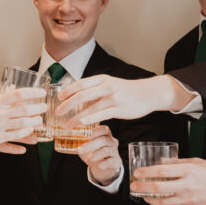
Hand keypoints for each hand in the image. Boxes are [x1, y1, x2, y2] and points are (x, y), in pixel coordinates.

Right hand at [0, 87, 45, 152]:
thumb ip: (0, 95)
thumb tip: (14, 87)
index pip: (18, 94)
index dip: (32, 93)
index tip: (41, 92)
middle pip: (23, 110)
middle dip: (37, 109)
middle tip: (44, 107)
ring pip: (22, 124)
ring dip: (34, 122)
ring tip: (40, 119)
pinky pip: (16, 136)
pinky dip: (26, 133)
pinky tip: (31, 130)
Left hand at [58, 74, 188, 124]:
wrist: (148, 94)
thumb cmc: (127, 90)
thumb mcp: (110, 83)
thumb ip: (95, 88)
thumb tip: (77, 94)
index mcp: (102, 79)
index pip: (80, 83)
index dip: (68, 91)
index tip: (58, 98)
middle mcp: (106, 86)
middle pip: (81, 95)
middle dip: (67, 105)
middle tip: (58, 113)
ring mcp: (112, 98)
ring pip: (89, 108)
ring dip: (75, 118)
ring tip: (66, 126)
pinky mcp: (118, 109)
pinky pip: (100, 115)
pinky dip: (89, 120)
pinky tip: (81, 125)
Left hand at [73, 125, 121, 185]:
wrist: (100, 168)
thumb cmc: (91, 153)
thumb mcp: (84, 145)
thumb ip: (79, 140)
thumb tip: (66, 133)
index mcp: (105, 134)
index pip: (103, 129)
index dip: (94, 132)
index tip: (84, 136)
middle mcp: (112, 141)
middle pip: (104, 140)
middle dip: (90, 145)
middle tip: (80, 150)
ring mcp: (115, 151)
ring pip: (106, 150)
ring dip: (95, 155)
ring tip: (88, 159)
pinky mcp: (117, 162)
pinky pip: (110, 161)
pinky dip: (102, 163)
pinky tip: (98, 165)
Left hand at [129, 158, 205, 204]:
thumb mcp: (197, 161)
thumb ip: (178, 162)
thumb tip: (162, 163)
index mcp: (188, 171)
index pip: (162, 171)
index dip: (147, 172)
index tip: (138, 173)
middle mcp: (187, 185)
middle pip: (159, 188)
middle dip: (143, 188)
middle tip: (134, 186)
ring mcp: (188, 198)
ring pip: (163, 202)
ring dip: (149, 199)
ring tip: (142, 195)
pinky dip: (162, 202)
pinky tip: (157, 199)